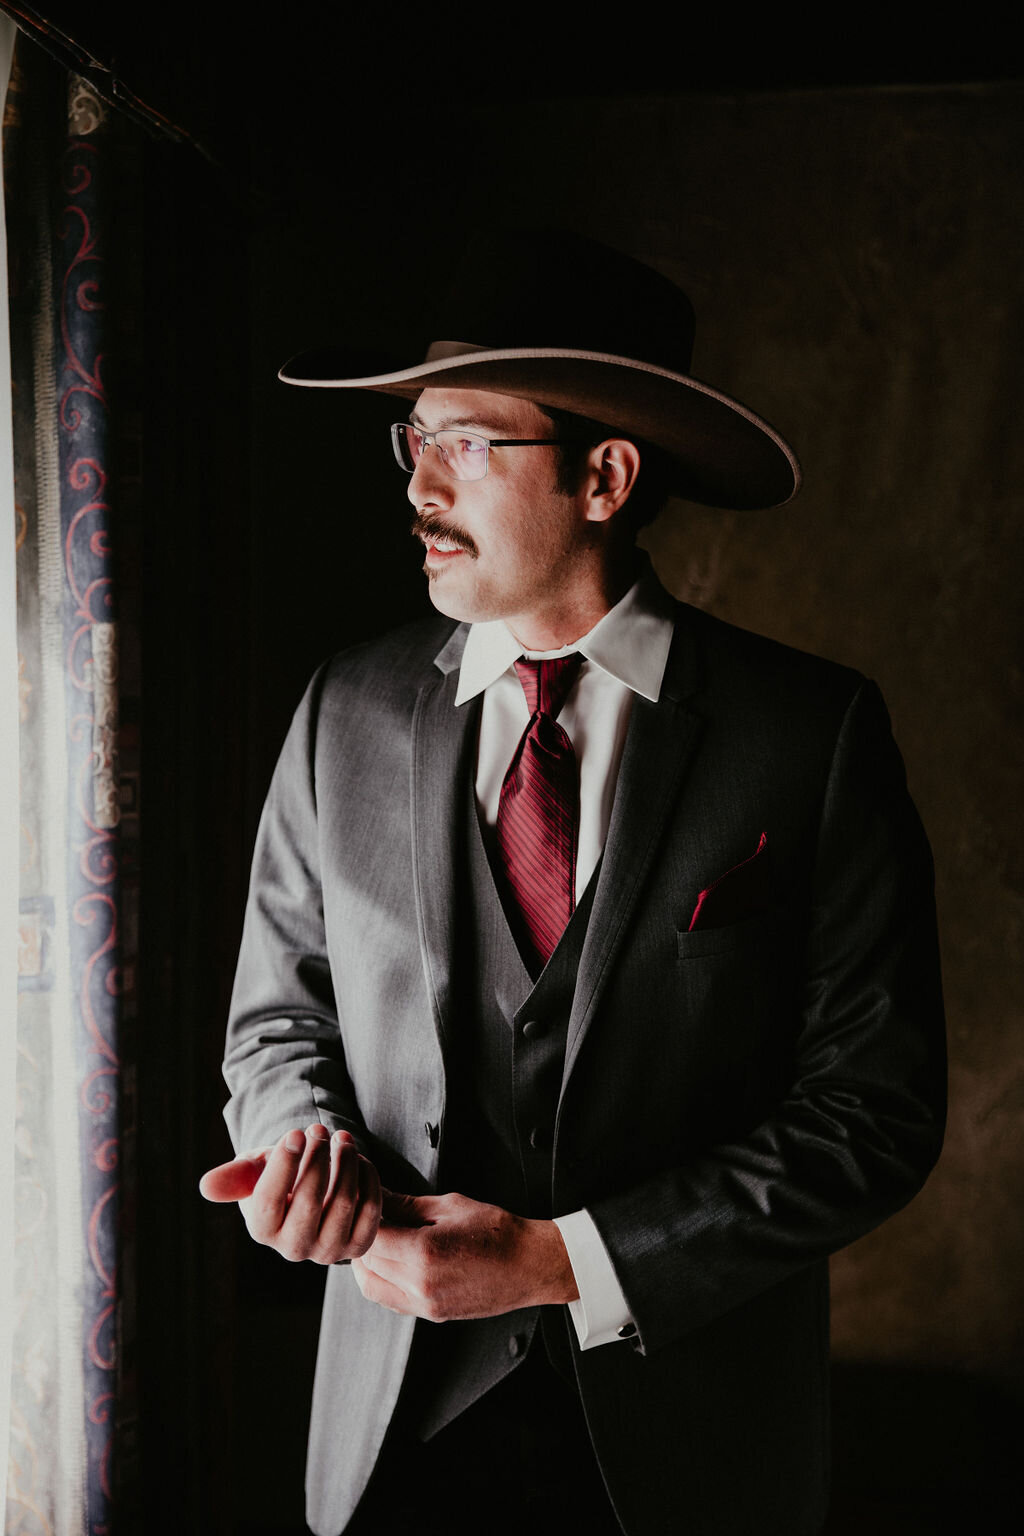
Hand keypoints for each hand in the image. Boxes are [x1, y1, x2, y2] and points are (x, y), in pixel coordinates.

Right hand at [199, 1125, 381, 1263]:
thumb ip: (235, 1176)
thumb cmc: (279, 1176)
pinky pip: (371, 1210)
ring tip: (342, 1138)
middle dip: (318, 1157)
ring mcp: (328, 1250)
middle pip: (308, 1201)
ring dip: (346, 1162)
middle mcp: (293, 1248)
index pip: (268, 1201)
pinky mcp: (358, 1245)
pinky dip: (367, 1177)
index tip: (296, 1132)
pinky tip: (358, 1160)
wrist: (314, 1192)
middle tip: (320, 1129)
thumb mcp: (256, 1169)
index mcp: (262, 1229)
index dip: (284, 1164)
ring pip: (344, 1203)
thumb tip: (206, 1186)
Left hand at [351, 1190, 577, 1321]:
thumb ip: (408, 1205)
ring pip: (372, 1288)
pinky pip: (391, 1301)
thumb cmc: (498, 1232)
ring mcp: (425, 1305)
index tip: (366, 1202)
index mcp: (424, 1253)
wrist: (530, 1265)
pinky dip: (382, 1282)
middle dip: (363, 1238)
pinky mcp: (432, 1315)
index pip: (372, 1237)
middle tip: (370, 1218)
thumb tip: (380, 1196)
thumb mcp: (451, 1206)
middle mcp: (420, 1285)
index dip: (364, 1217)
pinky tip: (392, 1263)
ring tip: (378, 1241)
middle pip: (368, 1263)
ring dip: (367, 1264)